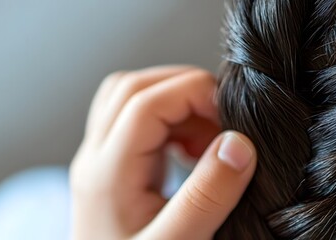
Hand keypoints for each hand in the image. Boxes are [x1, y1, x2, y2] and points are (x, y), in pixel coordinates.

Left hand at [70, 65, 256, 238]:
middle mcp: (96, 163)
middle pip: (132, 89)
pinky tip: (196, 154)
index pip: (144, 102)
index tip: (235, 121)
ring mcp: (101, 167)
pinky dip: (171, 125)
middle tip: (225, 124)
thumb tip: (239, 142)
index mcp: (106, 176)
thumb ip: (207, 196)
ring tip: (211, 141)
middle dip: (185, 91)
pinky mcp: (113, 176)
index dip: (194, 95)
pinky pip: (136, 126)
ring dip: (177, 105)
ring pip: (130, 101)